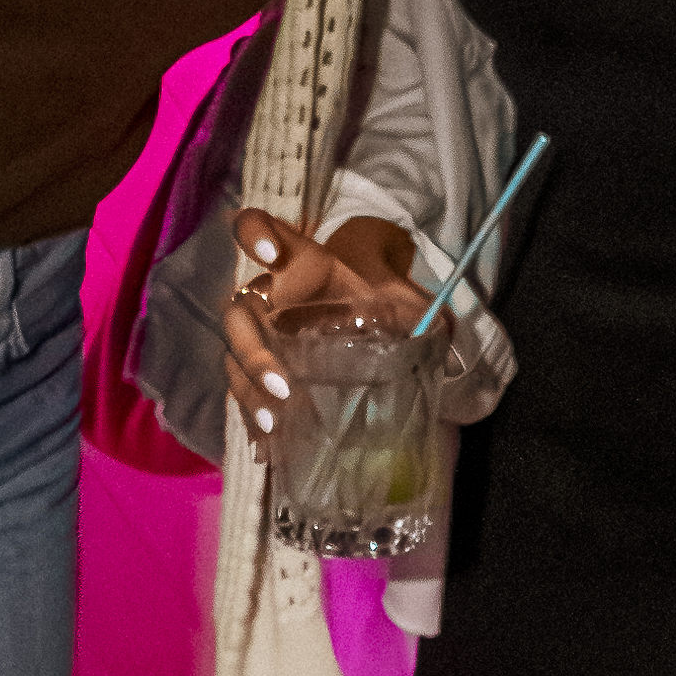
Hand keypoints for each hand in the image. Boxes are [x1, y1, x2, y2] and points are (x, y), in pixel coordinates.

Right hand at [223, 202, 420, 441]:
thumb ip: (417, 312)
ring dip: (249, 388)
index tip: (270, 255)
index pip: (261, 230)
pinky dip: (251, 416)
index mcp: (303, 265)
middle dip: (253, 349)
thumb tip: (440, 335)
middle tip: (283, 386)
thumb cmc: (384, 302)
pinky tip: (265, 444)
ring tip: (274, 421)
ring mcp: (261, 334)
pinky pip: (242, 390)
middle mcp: (271, 297)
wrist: (373, 319)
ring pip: (234, 355)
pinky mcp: (259, 369)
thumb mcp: (404, 301)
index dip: (256, 235)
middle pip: (240, 312)